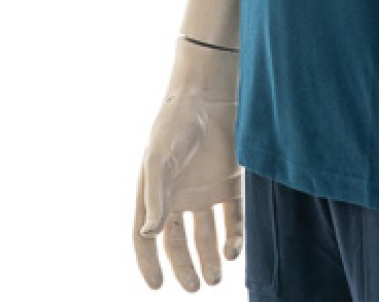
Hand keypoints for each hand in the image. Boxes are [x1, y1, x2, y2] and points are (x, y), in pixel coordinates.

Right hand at [133, 39, 242, 290]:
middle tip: (195, 287)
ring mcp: (205, 190)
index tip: (158, 286)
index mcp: (154, 193)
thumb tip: (149, 235)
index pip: (145, 236)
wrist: (208, 96)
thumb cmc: (175, 124)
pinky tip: (232, 251)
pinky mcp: (229, 180)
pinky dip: (233, 236)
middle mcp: (179, 196)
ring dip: (210, 257)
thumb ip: (156, 197)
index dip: (149, 262)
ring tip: (214, 278)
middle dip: (185, 267)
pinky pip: (232, 216)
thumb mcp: (159, 159)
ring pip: (207, 234)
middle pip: (179, 241)